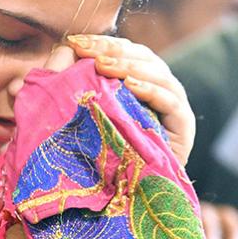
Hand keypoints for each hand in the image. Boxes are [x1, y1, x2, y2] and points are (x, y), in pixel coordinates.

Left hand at [66, 35, 193, 166]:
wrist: (117, 197)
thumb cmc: (93, 156)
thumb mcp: (76, 115)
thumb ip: (66, 87)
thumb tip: (54, 56)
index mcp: (138, 82)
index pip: (125, 52)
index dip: (102, 43)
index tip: (75, 41)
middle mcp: (158, 90)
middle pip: (142, 57)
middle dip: (113, 50)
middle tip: (87, 50)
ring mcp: (173, 107)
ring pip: (158, 74)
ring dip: (128, 66)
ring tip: (102, 65)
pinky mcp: (183, 126)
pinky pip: (169, 101)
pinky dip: (151, 90)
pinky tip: (131, 86)